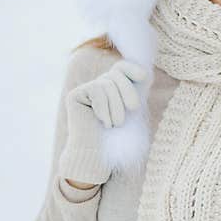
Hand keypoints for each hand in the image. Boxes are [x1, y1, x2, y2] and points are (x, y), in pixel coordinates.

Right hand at [59, 59, 147, 184]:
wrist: (97, 153)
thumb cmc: (117, 136)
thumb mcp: (131, 110)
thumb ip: (135, 92)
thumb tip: (145, 72)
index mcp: (114, 86)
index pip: (122, 67)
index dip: (132, 68)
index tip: (144, 76)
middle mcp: (99, 84)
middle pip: (116, 73)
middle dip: (128, 90)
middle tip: (134, 108)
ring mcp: (86, 89)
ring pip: (107, 83)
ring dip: (116, 106)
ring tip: (115, 123)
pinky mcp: (75, 95)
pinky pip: (96, 91)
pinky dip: (103, 109)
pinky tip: (102, 122)